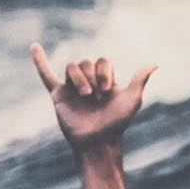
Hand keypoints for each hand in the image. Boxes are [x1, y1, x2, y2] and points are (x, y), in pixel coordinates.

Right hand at [33, 54, 153, 149]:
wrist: (98, 142)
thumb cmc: (116, 123)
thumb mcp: (132, 99)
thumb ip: (139, 80)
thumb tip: (154, 64)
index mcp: (103, 80)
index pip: (101, 61)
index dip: (104, 72)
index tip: (108, 90)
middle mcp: (87, 81)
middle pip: (85, 62)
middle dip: (91, 76)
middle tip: (96, 96)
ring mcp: (71, 88)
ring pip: (71, 67)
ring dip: (79, 78)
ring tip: (85, 96)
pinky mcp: (58, 96)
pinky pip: (46, 75)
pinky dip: (39, 61)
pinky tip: (34, 46)